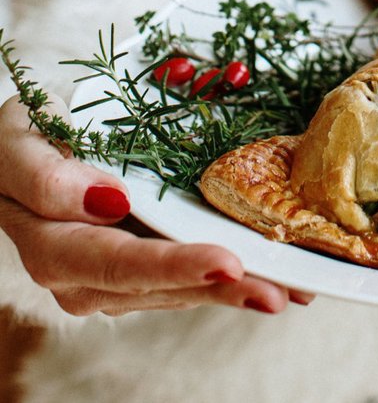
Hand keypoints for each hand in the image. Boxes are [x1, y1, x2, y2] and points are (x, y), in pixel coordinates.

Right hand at [0, 96, 313, 315]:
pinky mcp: (150, 268)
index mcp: (55, 246)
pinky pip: (194, 279)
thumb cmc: (26, 139)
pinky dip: (239, 278)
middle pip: (163, 287)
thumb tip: (106, 200)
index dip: (173, 266)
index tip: (225, 263)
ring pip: (186, 290)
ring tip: (295, 288)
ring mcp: (120, 278)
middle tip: (278, 292)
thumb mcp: (17, 143)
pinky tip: (282, 278)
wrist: (31, 148)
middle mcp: (87, 276)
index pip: (117, 263)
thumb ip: (45, 177)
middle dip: (223, 291)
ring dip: (241, 290)